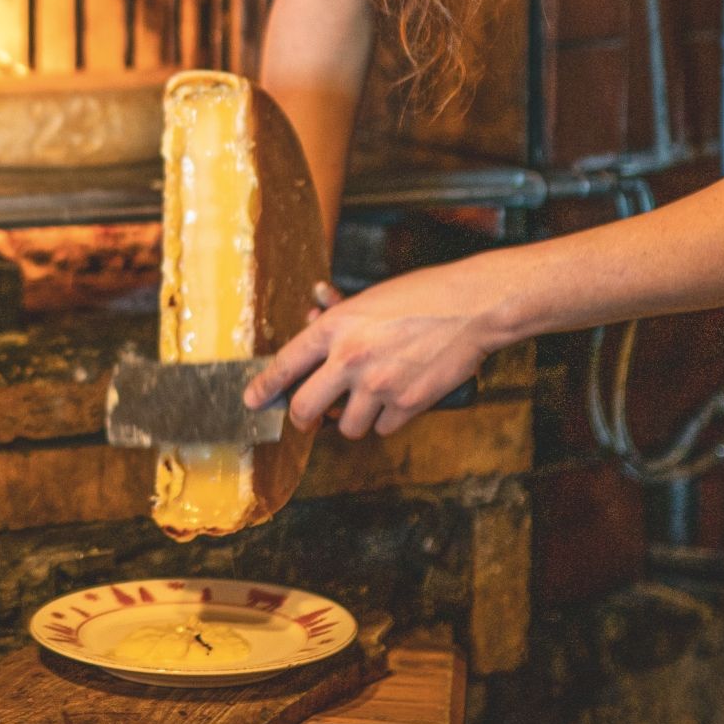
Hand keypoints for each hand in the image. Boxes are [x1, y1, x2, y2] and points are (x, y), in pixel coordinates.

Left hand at [243, 264, 500, 438]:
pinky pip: (384, 427)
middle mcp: (350, 359)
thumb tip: (311, 320)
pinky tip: (398, 396)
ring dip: (353, 417)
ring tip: (368, 398)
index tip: (252, 400)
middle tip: (310, 415)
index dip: (264, 388)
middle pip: (305, 410)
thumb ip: (338, 318)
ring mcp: (378, 385)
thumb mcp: (370, 298)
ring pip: (347, 426)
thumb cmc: (421, 295)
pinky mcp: (407, 404)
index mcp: (335, 328)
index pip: (285, 365)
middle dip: (304, 417)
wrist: (470, 307)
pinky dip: (388, 419)